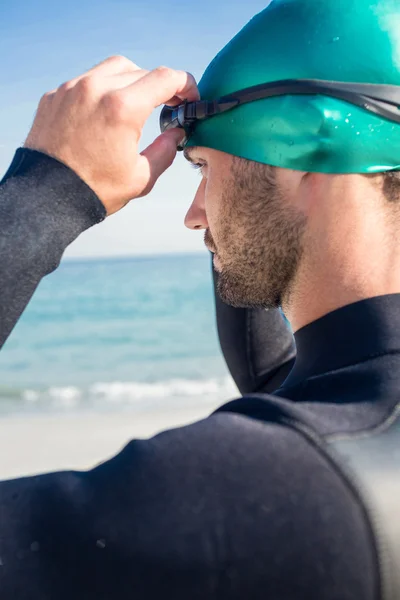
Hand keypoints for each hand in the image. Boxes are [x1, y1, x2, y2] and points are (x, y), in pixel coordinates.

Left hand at [24, 56, 198, 214]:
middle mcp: (96, 89)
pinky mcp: (54, 95)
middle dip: (159, 86)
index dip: (185, 84)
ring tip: (136, 104)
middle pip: (140, 70)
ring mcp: (72, 89)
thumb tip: (177, 133)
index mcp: (123, 108)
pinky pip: (85, 81)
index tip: (190, 97)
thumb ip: (166, 150)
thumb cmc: (95, 190)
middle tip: (167, 105)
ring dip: (131, 81)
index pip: (165, 78)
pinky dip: (102, 90)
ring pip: (112, 68)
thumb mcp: (141, 177)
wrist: (47, 197)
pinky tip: (106, 112)